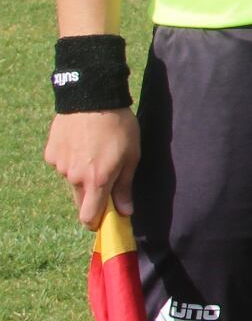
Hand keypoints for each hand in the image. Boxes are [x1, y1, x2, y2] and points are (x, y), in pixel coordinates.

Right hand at [44, 109, 140, 227]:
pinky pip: (62, 164)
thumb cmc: (119, 127)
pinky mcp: (51, 153)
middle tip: (106, 177)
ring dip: (81, 174)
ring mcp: (60, 165)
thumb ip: (125, 187)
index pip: (88, 216)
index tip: (105, 220)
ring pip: (71, 180)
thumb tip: (125, 212)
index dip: (96, 222)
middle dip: (92, 196)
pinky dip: (71, 159)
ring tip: (95, 151)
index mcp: (96, 181)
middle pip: (80, 200)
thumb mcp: (131, 156)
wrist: (92, 98)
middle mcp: (74, 177)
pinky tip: (82, 143)